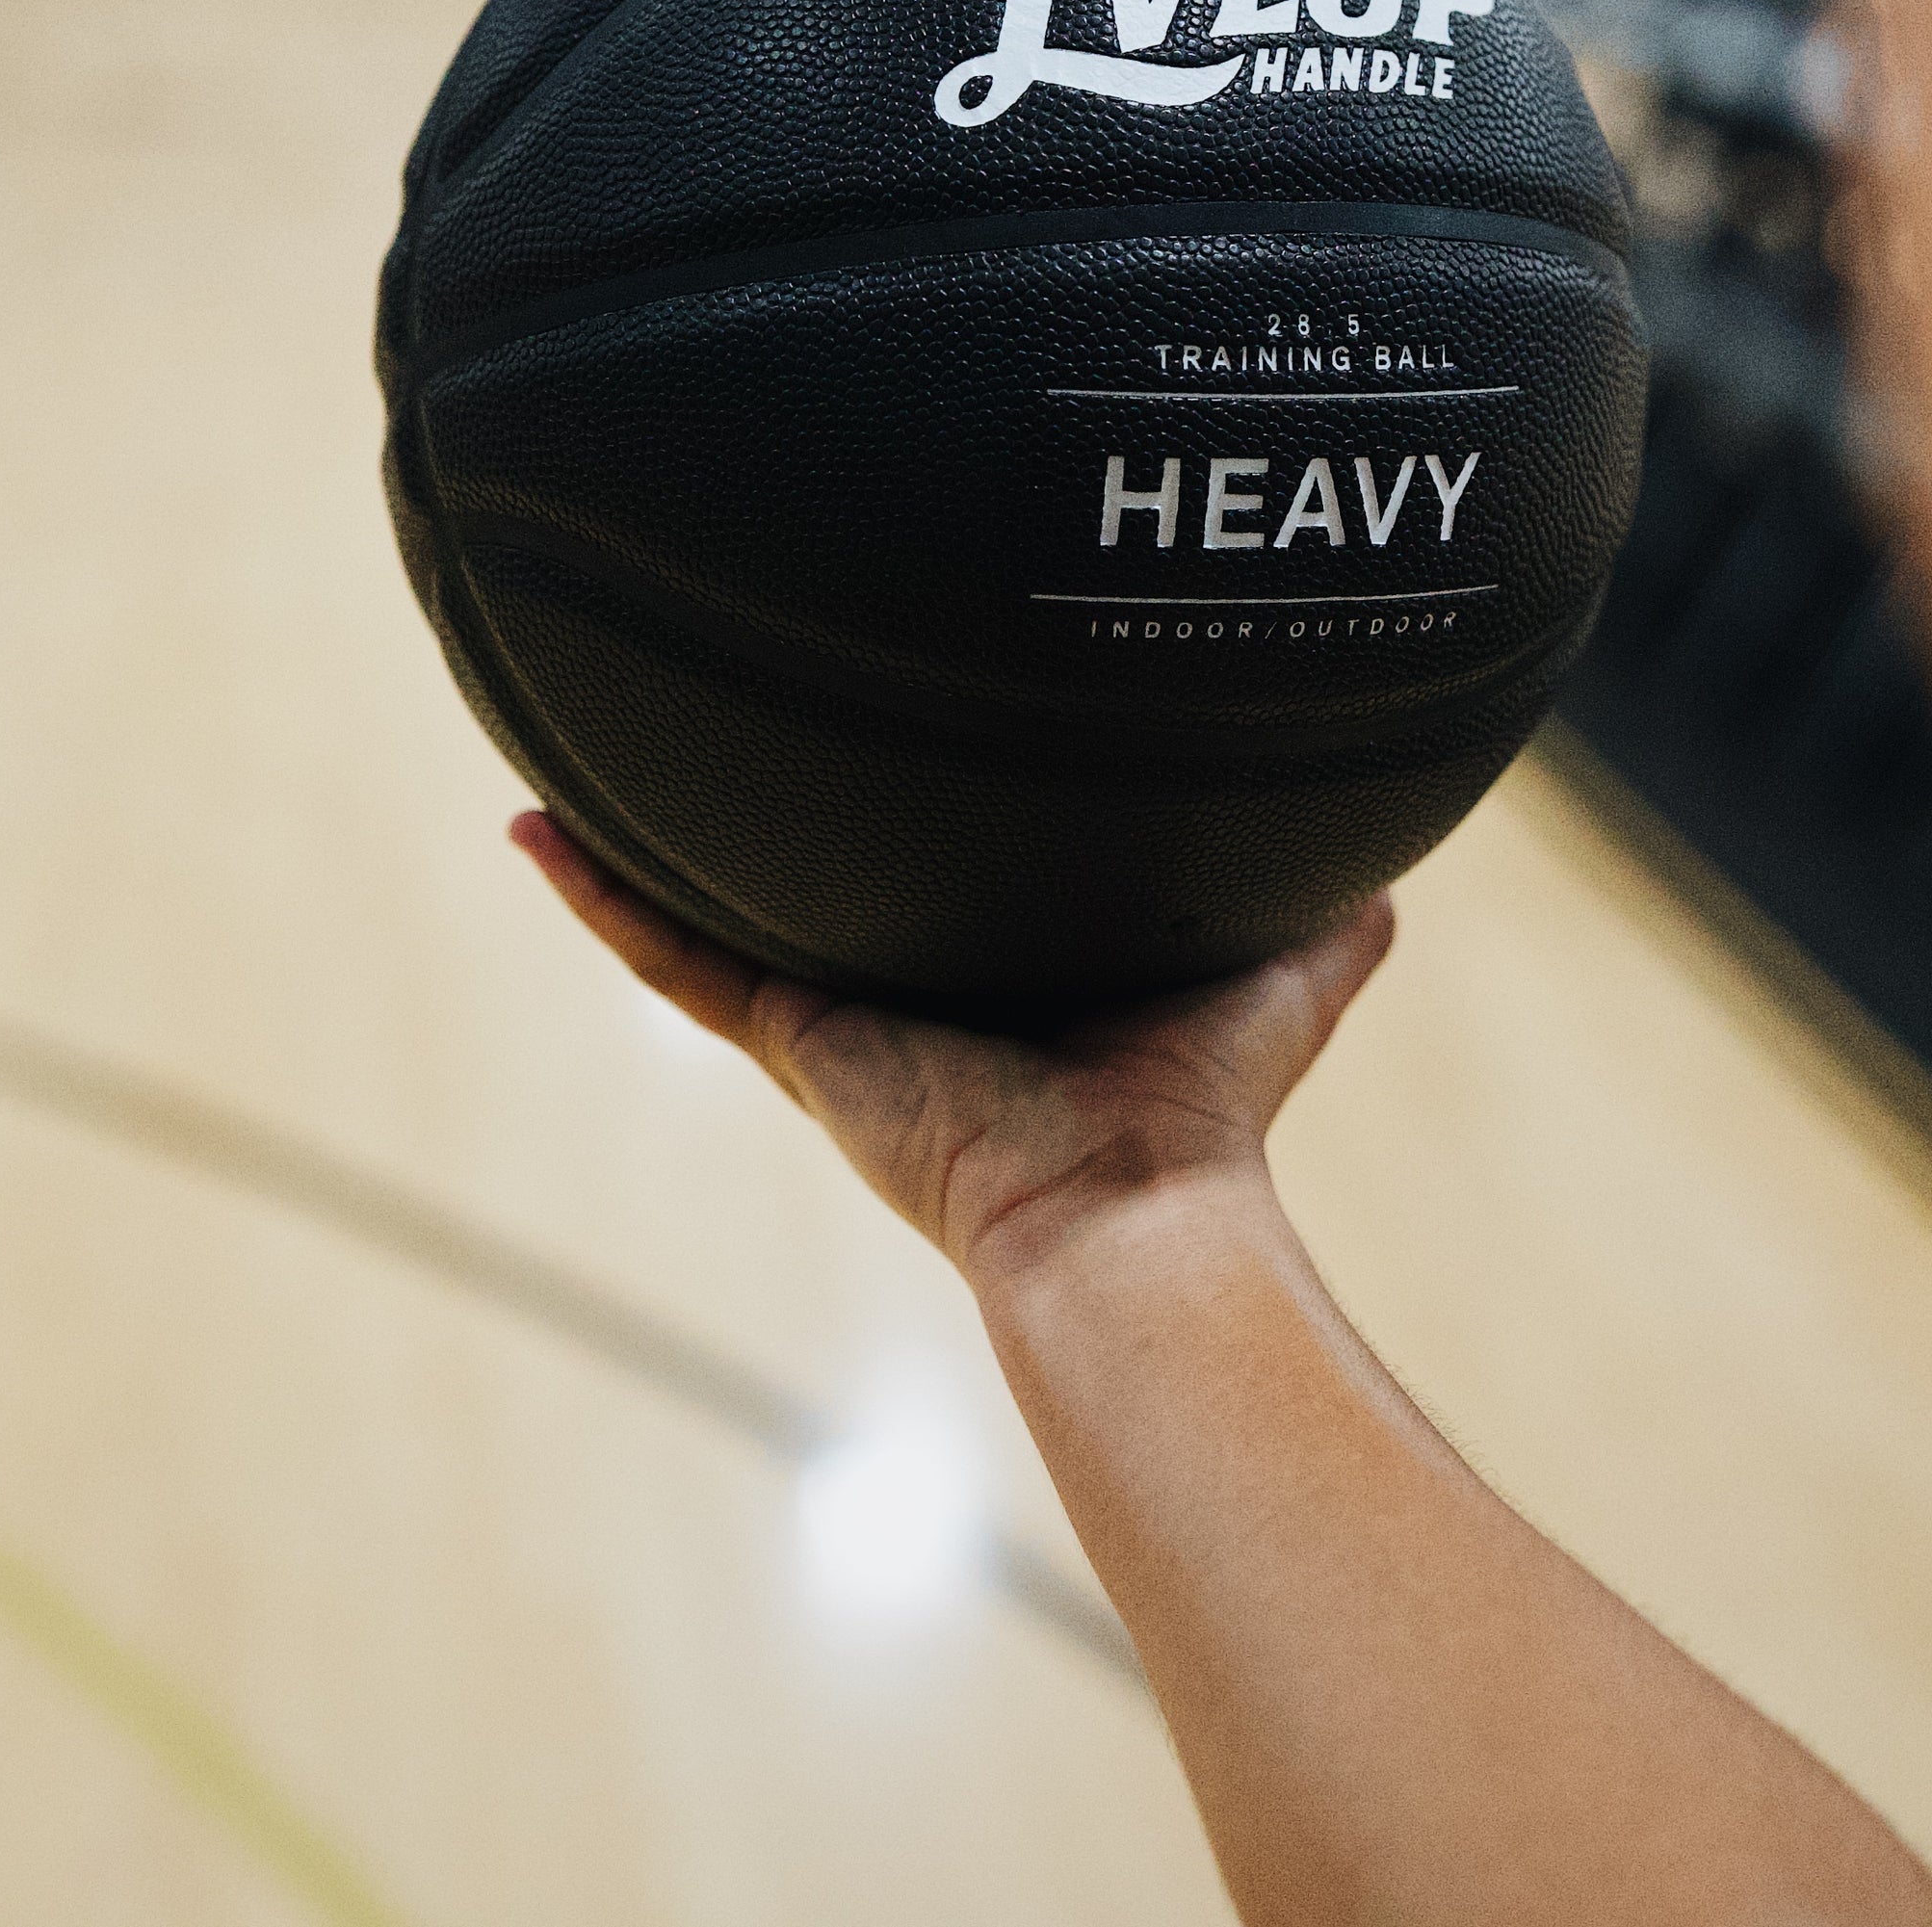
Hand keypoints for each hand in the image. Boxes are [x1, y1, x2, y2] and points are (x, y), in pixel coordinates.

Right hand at [510, 811, 1393, 1290]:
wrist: (1132, 1214)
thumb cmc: (1206, 1113)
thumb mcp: (1275, 971)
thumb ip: (1328, 909)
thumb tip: (1397, 841)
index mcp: (991, 975)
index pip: (923, 878)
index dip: (885, 820)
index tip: (851, 738)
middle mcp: (898, 991)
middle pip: (804, 885)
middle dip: (746, 814)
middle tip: (684, 717)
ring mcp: (829, 1017)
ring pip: (707, 912)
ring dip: (634, 844)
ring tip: (569, 748)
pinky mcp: (789, 1035)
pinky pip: (670, 957)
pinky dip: (599, 897)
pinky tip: (534, 828)